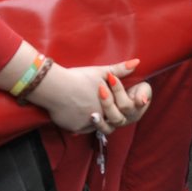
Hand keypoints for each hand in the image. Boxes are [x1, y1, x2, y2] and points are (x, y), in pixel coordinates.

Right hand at [29, 60, 146, 134]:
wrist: (54, 87)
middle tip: (98, 104)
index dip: (114, 102)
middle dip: (105, 111)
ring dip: (94, 118)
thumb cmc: (78, 78)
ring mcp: (87, 125)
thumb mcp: (101, 72)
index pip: (119, 109)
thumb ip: (120, 69)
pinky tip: (76, 112)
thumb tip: (137, 62)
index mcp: (109, 105)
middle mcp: (101, 118)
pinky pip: (81, 128)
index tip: (105, 95)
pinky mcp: (74, 128)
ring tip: (86, 106)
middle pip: (108, 119)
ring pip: (95, 125)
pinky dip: (80, 121)